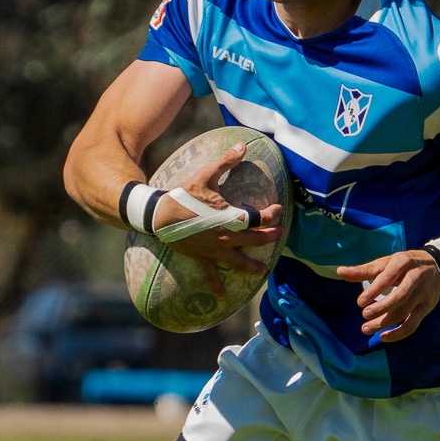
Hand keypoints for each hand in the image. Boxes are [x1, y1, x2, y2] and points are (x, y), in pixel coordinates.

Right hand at [155, 142, 284, 297]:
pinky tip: (222, 295)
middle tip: (280, 234)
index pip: (258, 218)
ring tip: (264, 269)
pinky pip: (211, 274)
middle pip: (254, 239)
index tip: (278, 210)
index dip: (271, 214)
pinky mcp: (202, 257)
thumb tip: (244, 144)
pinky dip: (216, 285)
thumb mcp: (205, 176)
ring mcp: (215, 250)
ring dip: (253, 266)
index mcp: (230, 217)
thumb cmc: (184, 195)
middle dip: (270, 236)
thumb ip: (226, 161)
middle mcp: (226, 236)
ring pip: (239, 261)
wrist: (159, 215)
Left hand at [337, 250, 439, 342]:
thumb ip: (364, 270)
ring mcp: (423, 294)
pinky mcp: (427, 307)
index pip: (388, 278)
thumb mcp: (386, 263)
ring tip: (366, 328)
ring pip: (404, 313)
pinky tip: (383, 337)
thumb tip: (339, 272)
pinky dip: (398, 334)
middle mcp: (416, 278)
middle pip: (399, 297)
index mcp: (403, 263)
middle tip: (364, 315)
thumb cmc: (404, 264)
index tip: (360, 303)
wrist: (437, 265)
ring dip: (384, 323)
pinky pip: (413, 325)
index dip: (374, 291)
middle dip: (380, 309)